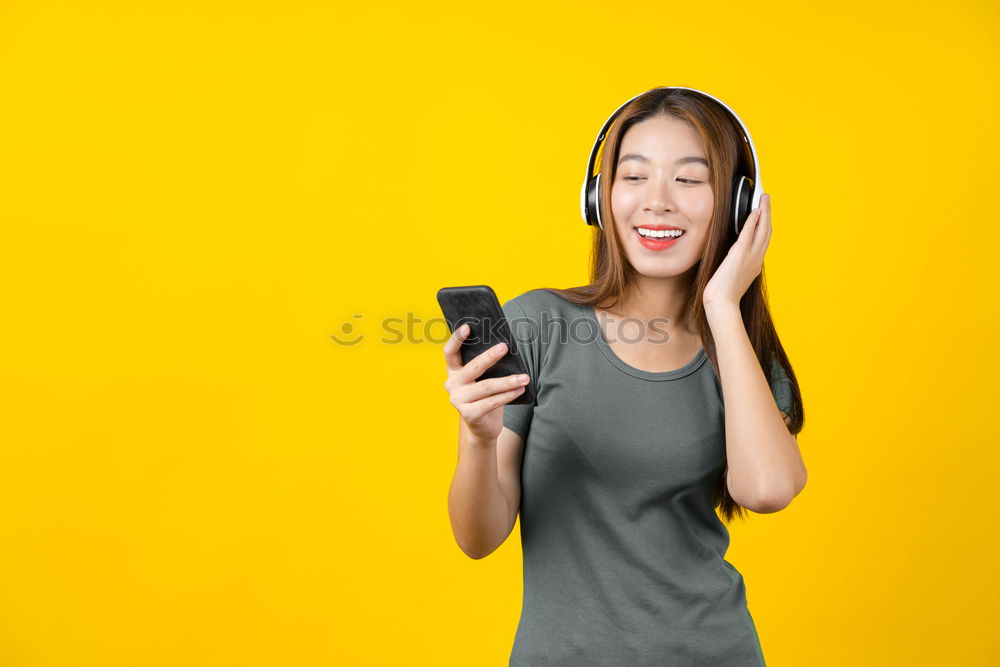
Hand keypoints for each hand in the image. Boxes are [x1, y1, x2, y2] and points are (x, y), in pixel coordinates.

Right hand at [442, 324, 530, 444]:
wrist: (482, 428)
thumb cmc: (485, 398)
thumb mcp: (482, 380)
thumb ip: (486, 367)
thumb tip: (504, 348)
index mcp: (454, 372)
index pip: (450, 353)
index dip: (456, 339)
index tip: (468, 327)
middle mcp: (452, 385)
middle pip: (473, 367)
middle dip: (490, 356)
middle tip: (505, 347)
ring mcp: (458, 400)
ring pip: (486, 386)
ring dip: (508, 381)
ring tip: (525, 377)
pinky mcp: (469, 414)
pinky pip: (492, 402)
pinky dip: (508, 395)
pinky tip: (520, 390)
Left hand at [703, 193, 771, 307]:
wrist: (722, 303)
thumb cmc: (723, 295)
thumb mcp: (733, 277)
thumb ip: (736, 266)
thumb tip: (732, 259)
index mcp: (755, 265)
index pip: (763, 240)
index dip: (765, 225)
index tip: (764, 213)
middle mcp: (757, 259)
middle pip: (767, 231)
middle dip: (768, 213)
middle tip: (767, 198)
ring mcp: (751, 256)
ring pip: (763, 229)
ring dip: (764, 211)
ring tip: (764, 198)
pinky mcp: (740, 254)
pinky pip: (749, 233)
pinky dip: (753, 221)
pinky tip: (755, 210)